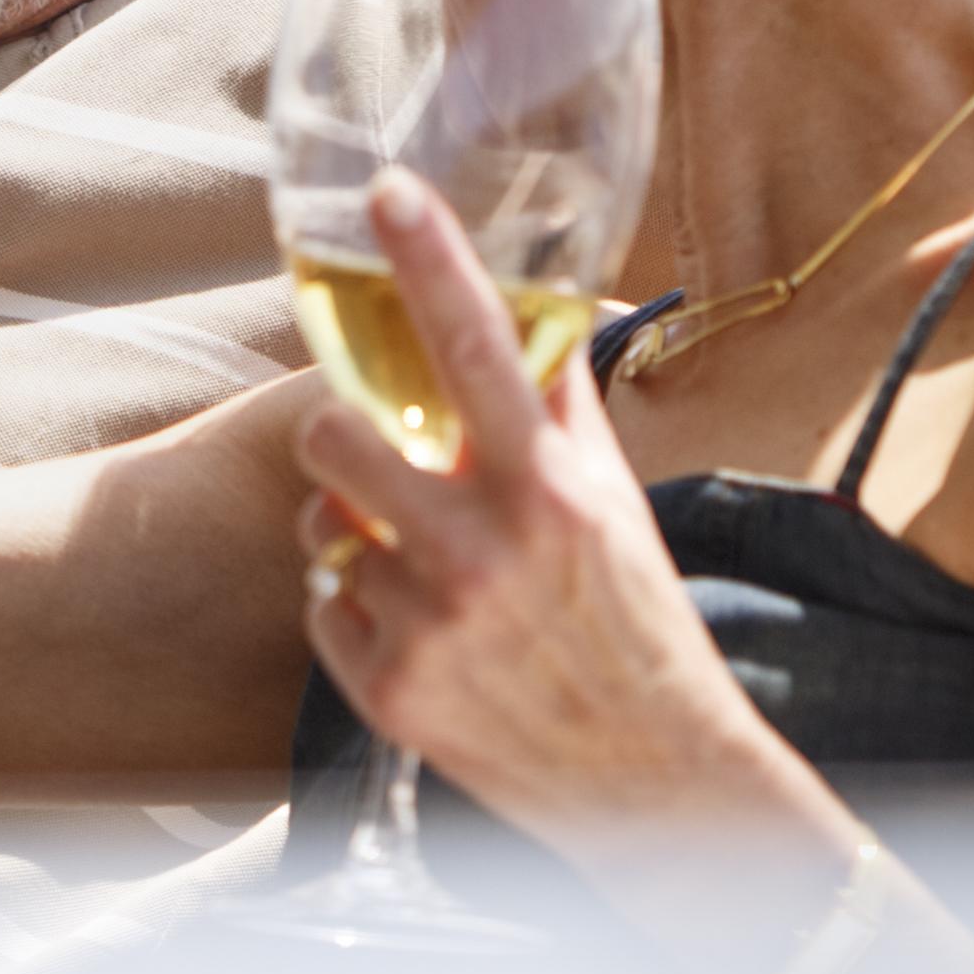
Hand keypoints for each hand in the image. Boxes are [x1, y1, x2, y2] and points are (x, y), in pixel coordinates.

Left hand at [283, 172, 806, 849]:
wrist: (654, 780)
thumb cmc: (633, 625)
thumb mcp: (614, 505)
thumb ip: (563, 409)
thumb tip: (539, 308)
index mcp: (551, 491)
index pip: (478, 348)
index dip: (428, 258)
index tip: (388, 194)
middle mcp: (486, 552)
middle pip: (335, 436)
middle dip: (344, 439)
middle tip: (381, 459)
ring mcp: (431, 626)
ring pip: (319, 522)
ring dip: (348, 526)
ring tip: (411, 554)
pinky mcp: (388, 692)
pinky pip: (321, 601)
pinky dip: (356, 608)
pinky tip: (419, 629)